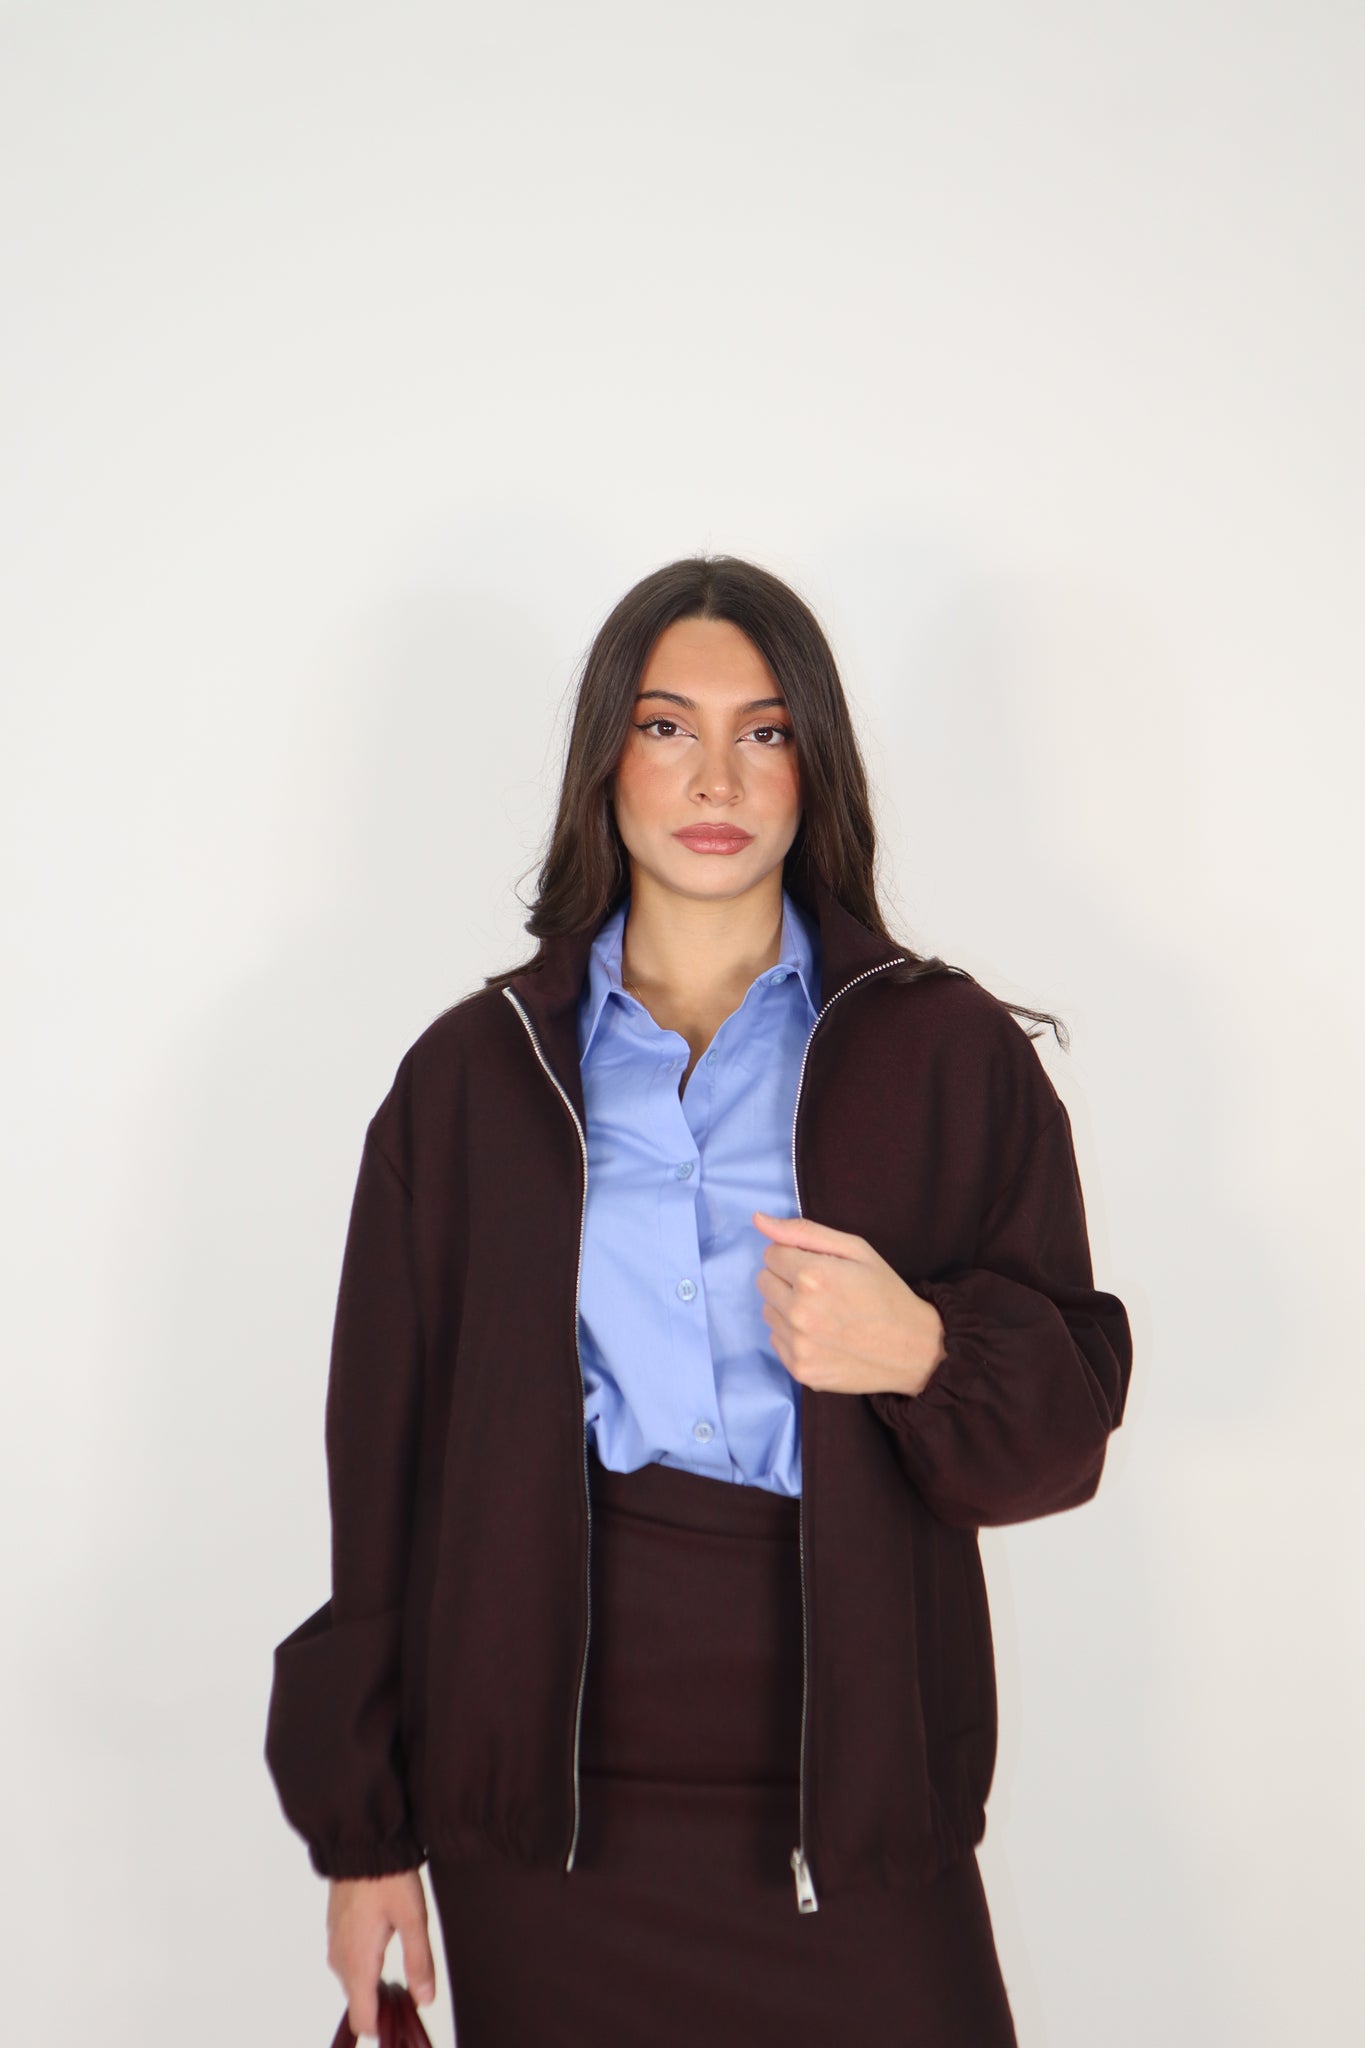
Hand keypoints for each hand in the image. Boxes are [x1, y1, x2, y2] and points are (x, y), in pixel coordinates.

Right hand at [326, 1871, 435, 2039]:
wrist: (362, 1842)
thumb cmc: (387, 1877)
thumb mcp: (412, 1919)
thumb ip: (419, 1962)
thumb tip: (424, 1999)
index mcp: (358, 1963)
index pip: (362, 2018)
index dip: (383, 2025)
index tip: (403, 2018)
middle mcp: (341, 1959)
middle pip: (359, 2002)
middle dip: (382, 2004)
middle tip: (412, 1987)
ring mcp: (335, 1943)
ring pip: (353, 1981)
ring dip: (374, 1984)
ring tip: (403, 1963)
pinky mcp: (336, 1929)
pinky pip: (348, 1960)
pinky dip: (365, 1964)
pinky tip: (386, 1942)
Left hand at [753, 1211, 946, 1397]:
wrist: (913, 1348)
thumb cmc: (885, 1292)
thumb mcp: (855, 1249)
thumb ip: (803, 1232)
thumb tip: (757, 1219)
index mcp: (812, 1276)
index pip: (771, 1254)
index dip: (795, 1256)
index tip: (819, 1267)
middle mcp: (799, 1312)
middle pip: (763, 1282)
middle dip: (787, 1280)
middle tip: (822, 1290)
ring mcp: (798, 1345)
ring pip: (768, 1312)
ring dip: (787, 1309)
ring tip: (823, 1313)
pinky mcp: (800, 1370)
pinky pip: (776, 1341)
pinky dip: (793, 1336)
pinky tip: (823, 1336)